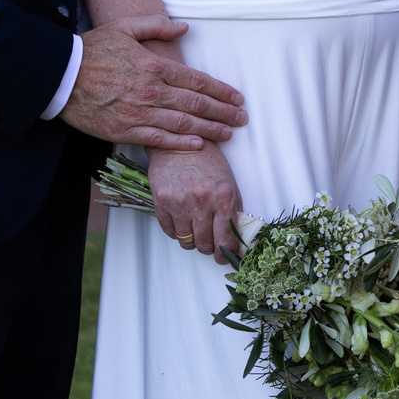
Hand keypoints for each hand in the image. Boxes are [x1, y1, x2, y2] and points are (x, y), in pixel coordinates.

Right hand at [61, 18, 246, 151]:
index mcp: (154, 65)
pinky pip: (159, 139)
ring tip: (229, 134)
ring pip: (183, 123)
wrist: (59, 76)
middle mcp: (151, 90)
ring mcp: (139, 112)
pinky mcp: (124, 130)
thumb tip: (184, 28)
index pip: (197, 80)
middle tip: (242, 118)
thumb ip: (157, 26)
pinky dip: (181, 143)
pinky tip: (199, 144)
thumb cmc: (92, 50)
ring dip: (210, 130)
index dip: (221, 91)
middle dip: (223, 112)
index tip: (237, 97)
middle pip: (196, 104)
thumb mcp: (124, 27)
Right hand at [145, 142, 244, 261]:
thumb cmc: (208, 161)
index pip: (226, 240)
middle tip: (211, 244)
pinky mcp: (162, 203)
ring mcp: (180, 204)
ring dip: (193, 241)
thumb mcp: (229, 183)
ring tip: (196, 230)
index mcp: (223, 197)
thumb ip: (233, 211)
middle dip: (210, 248)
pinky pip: (170, 233)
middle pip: (205, 245)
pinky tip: (183, 221)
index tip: (227, 258)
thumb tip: (236, 239)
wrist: (181, 141)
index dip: (227, 254)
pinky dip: (178, 232)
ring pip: (187, 242)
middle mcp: (201, 202)